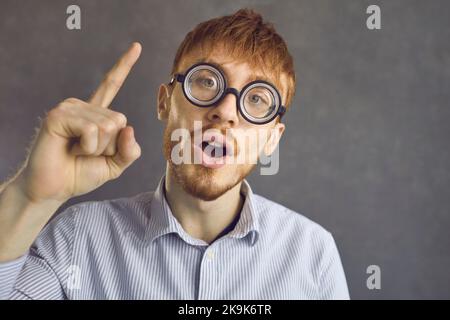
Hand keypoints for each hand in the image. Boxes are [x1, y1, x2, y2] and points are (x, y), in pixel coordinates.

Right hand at [14, 42, 142, 204]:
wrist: (55, 188)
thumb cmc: (80, 174)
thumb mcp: (114, 165)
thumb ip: (129, 150)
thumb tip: (129, 128)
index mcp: (96, 115)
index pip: (111, 85)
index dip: (124, 66)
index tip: (137, 46)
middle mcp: (84, 107)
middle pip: (120, 120)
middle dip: (110, 146)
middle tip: (86, 153)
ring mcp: (70, 109)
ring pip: (108, 126)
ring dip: (97, 148)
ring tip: (77, 152)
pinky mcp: (58, 116)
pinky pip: (92, 130)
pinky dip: (87, 147)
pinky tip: (72, 149)